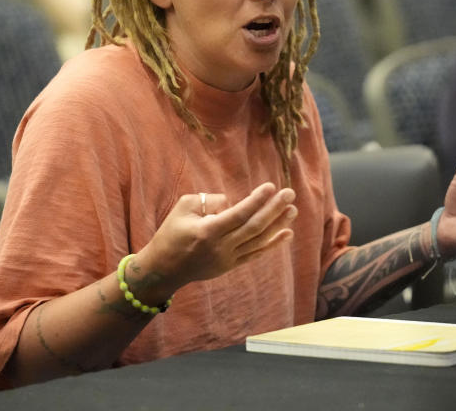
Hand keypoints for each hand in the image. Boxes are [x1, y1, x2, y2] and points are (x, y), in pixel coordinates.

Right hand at [132, 183, 297, 299]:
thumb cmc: (171, 233)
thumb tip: (232, 202)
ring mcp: (227, 259)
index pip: (239, 215)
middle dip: (274, 209)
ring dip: (277, 224)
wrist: (163, 269)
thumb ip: (210, 201)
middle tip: (290, 193)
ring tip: (292, 210)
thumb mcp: (184, 207)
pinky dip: (272, 244)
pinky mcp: (230, 266)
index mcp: (207, 231)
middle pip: (254, 227)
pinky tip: (287, 233)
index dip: (256, 200)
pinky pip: (256, 254)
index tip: (271, 186)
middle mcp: (221, 247)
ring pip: (258, 241)